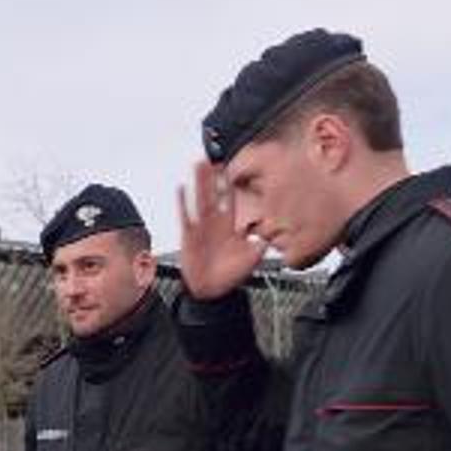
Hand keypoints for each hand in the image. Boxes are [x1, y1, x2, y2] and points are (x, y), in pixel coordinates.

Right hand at [176, 160, 265, 299]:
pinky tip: (182, 189)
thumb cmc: (230, 276)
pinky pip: (185, 216)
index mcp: (229, 226)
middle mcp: (214, 223)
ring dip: (199, 183)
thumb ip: (260, 245)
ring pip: (200, 200)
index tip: (229, 170)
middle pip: (213, 194)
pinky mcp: (189, 236)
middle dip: (212, 178)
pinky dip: (183, 203)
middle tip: (210, 159)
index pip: (230, 200)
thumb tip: (269, 236)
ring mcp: (201, 228)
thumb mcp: (252, 259)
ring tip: (197, 166)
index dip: (230, 185)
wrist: (212, 291)